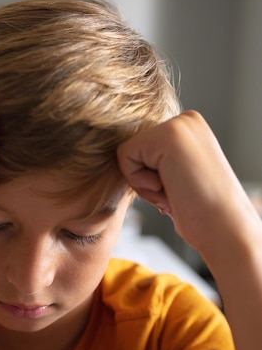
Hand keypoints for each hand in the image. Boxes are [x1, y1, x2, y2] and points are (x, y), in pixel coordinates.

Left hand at [117, 111, 253, 254]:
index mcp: (189, 129)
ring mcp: (178, 124)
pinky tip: (170, 188)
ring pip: (127, 154)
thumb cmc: (200, 214)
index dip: (151, 179)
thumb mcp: (178, 177)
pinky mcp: (167, 135)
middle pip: (132, 150)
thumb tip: (130, 159)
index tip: (180, 191)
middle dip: (147, 181)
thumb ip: (158, 162)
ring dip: (145, 185)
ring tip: (176, 192)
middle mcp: (186, 120)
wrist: (224, 229)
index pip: (141, 150)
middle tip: (178, 194)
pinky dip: (140, 182)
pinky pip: (125, 157)